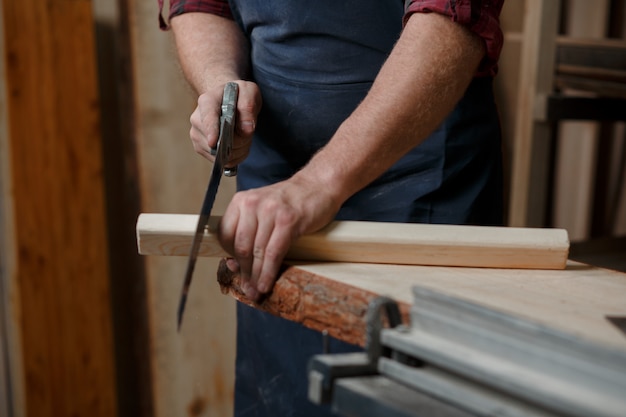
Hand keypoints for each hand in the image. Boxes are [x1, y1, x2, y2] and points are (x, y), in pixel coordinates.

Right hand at [189, 80, 261, 166]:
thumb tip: (246, 129)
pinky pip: (222, 162)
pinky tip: (238, 145)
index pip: (208, 118)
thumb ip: (249, 107)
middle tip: (247, 130)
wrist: (227, 100)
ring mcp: (197, 135)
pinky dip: (235, 157)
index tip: (213, 142)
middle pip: (219, 141)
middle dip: (240, 141)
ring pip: (221, 155)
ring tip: (242, 136)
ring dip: (239, 150)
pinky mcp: (201, 148)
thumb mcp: (249, 92)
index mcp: (207, 102)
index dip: (211, 131)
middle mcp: (197, 119)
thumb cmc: (237, 95)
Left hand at [218, 174, 341, 300]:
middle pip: (241, 246)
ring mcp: (271, 211)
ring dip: (256, 276)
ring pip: (257, 252)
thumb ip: (249, 230)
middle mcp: (252, 204)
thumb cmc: (292, 200)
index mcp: (241, 201)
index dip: (229, 257)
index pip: (225, 235)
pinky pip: (273, 253)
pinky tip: (267, 283)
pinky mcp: (288, 220)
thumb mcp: (264, 209)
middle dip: (244, 272)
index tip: (236, 270)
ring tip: (257, 291)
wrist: (319, 185)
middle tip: (247, 288)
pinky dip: (269, 271)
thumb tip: (236, 263)